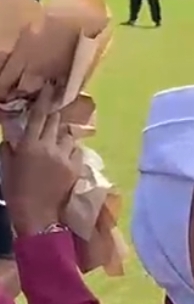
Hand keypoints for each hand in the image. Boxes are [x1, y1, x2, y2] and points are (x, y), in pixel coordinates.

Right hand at [0, 86, 78, 236]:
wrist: (38, 215)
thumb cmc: (16, 192)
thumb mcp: (6, 167)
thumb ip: (9, 149)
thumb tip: (12, 138)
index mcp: (30, 145)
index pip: (39, 116)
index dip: (44, 100)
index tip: (50, 88)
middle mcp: (50, 147)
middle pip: (56, 122)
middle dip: (55, 113)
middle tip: (55, 106)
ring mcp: (65, 158)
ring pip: (68, 136)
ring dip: (62, 134)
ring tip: (57, 138)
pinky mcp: (76, 168)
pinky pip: (76, 151)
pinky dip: (71, 149)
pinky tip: (65, 153)